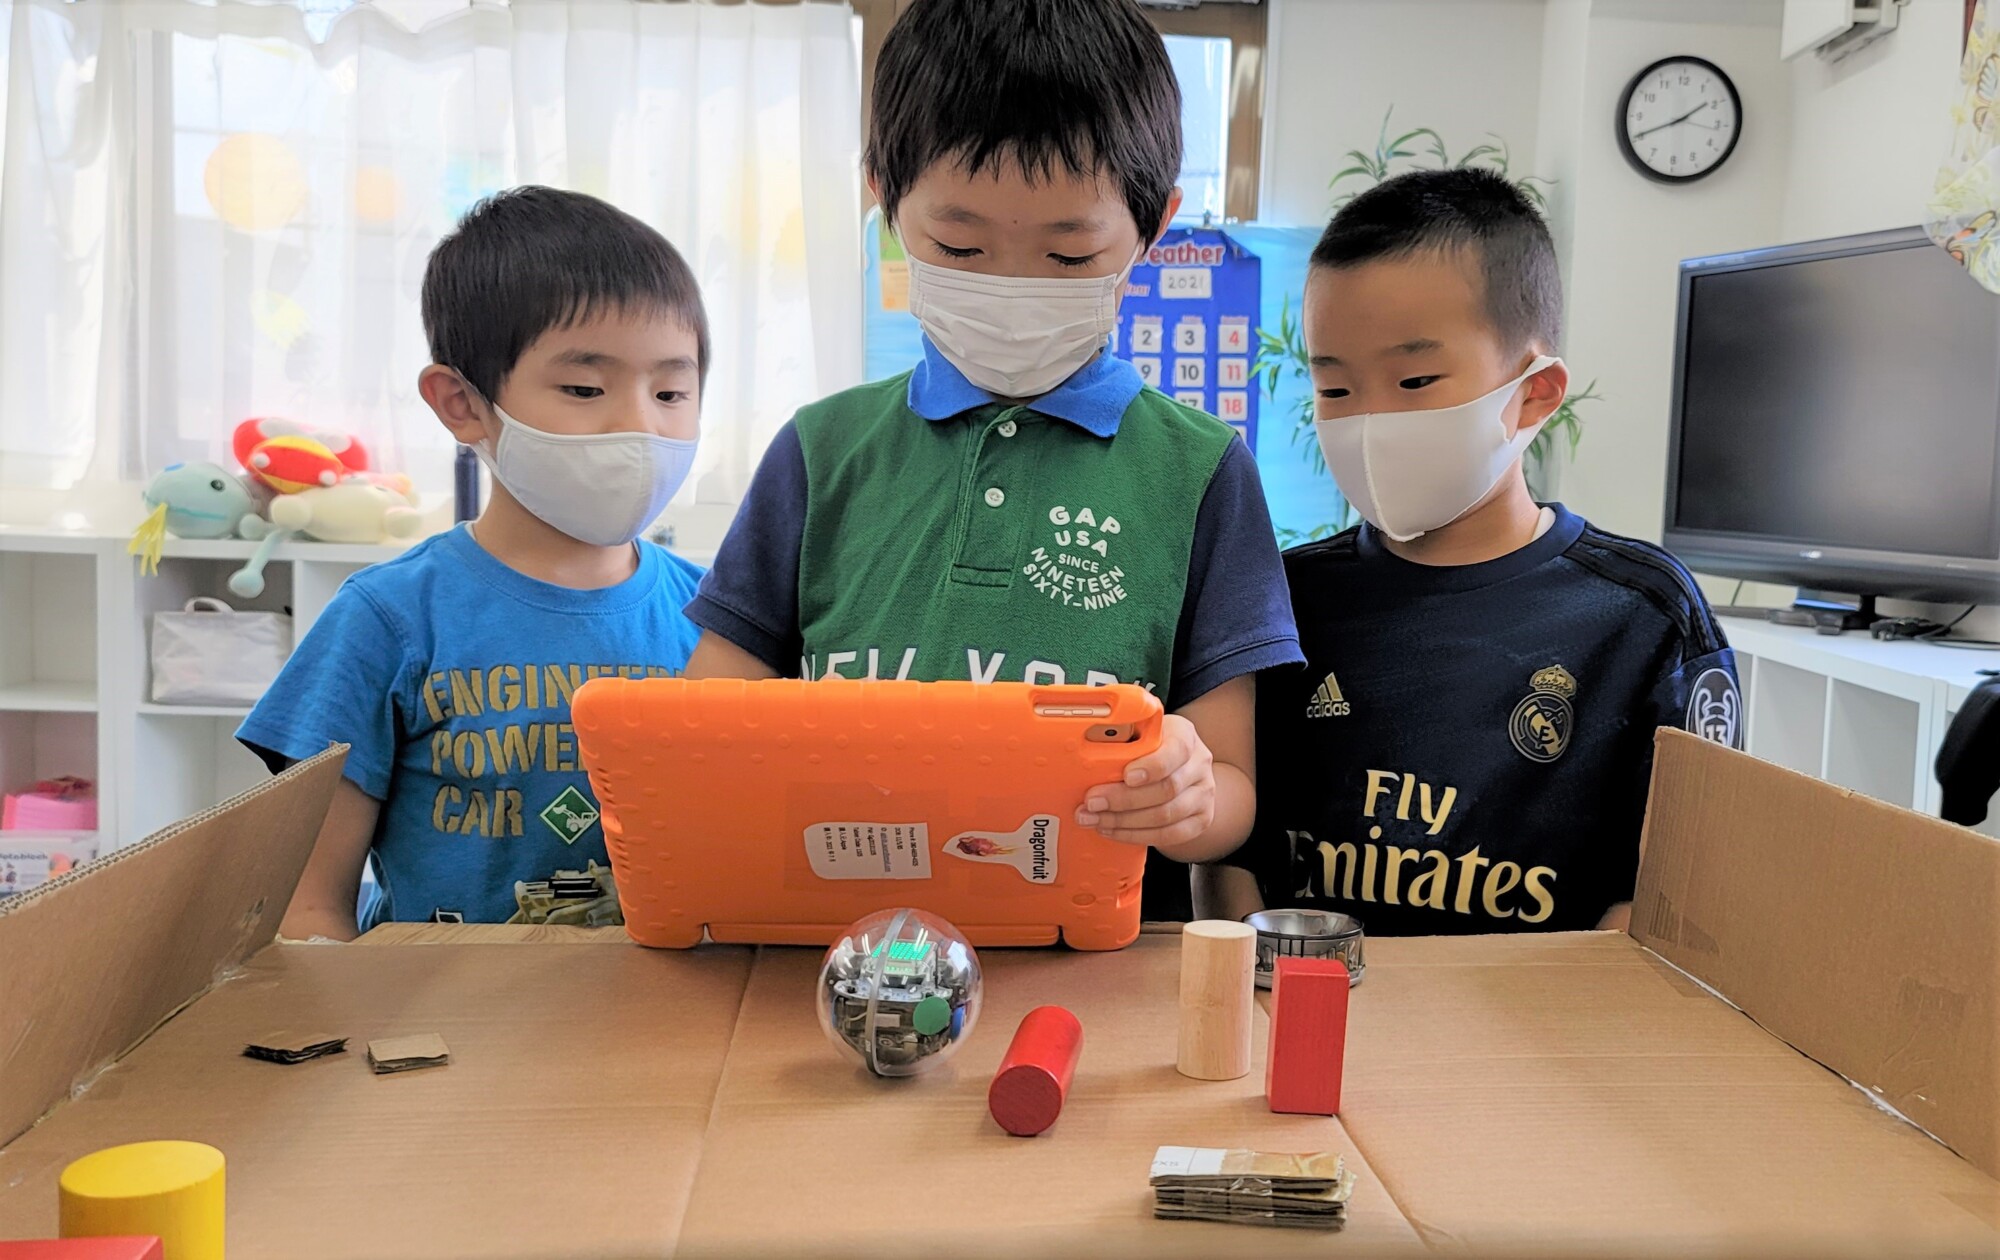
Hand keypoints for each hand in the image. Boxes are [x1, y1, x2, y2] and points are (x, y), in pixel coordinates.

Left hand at [1076, 713, 1215, 854]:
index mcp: (1184, 736)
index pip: (1176, 750)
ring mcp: (1203, 794)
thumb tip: (1083, 749)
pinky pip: (1169, 835)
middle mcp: (1199, 764)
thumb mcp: (1140, 733)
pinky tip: (1112, 831)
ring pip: (1166, 815)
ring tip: (1095, 819)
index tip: (1126, 776)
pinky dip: (1136, 835)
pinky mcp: (1201, 820)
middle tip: (1092, 802)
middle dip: (1124, 799)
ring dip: (1124, 821)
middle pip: (1166, 788)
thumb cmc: (1151, 748)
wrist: (1181, 770)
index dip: (1152, 766)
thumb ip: (1122, 738)